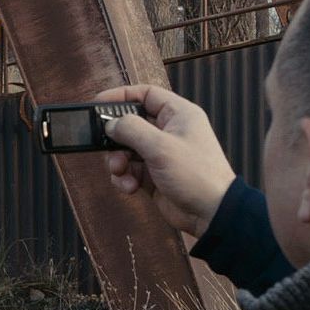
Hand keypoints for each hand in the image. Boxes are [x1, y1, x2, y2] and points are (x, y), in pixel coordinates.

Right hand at [97, 84, 236, 238]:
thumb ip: (132, 130)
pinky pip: (130, 171)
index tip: (98, 103)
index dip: (121, 96)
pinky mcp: (154, 176)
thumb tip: (111, 124)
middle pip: (131, 124)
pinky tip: (130, 187)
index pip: (145, 94)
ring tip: (120, 171)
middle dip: (116, 138)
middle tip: (106, 146)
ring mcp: (161, 155)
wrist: (211, 214)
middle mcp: (169, 132)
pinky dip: (125, 178)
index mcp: (178, 115)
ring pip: (126, 150)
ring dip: (118, 161)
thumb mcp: (161, 147)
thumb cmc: (197, 175)